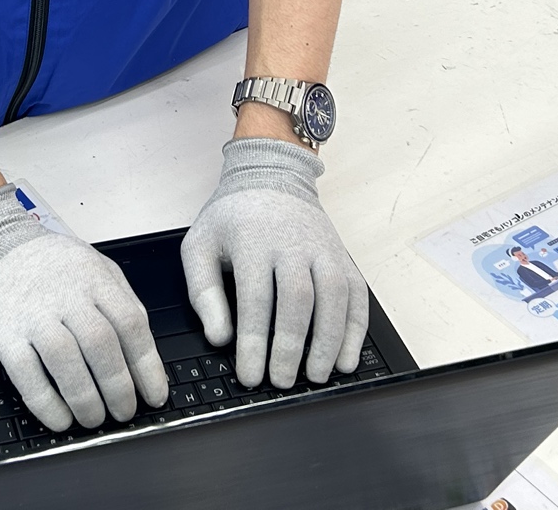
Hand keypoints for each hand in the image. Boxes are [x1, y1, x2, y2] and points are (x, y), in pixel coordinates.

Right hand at [0, 185, 168, 431]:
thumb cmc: (46, 263)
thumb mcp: (92, 265)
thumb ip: (119, 299)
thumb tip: (143, 350)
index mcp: (94, 278)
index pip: (130, 323)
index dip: (147, 365)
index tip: (154, 395)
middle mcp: (66, 295)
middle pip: (101, 345)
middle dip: (118, 387)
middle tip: (124, 412)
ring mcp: (33, 314)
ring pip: (66, 362)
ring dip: (85, 399)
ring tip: (94, 419)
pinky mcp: (4, 333)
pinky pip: (27, 374)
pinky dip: (46, 402)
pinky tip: (60, 419)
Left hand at [181, 138, 367, 388]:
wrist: (271, 175)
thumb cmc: (233, 217)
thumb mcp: (200, 244)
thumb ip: (203, 292)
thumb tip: (219, 337)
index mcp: (253, 239)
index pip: (255, 298)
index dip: (254, 342)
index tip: (250, 375)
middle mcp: (292, 242)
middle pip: (298, 300)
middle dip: (291, 347)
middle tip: (282, 382)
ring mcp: (322, 248)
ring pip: (334, 297)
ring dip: (328, 342)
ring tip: (316, 376)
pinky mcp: (342, 255)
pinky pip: (356, 294)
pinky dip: (356, 329)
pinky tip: (346, 358)